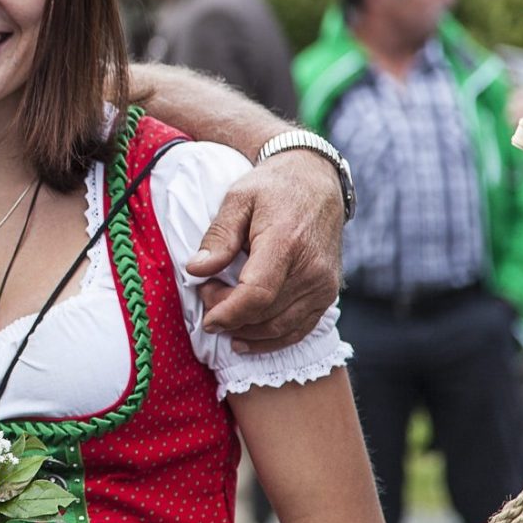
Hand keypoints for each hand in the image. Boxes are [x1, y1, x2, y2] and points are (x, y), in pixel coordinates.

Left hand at [188, 149, 342, 352]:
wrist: (315, 182)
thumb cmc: (273, 188)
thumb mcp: (238, 200)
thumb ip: (218, 237)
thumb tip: (195, 270)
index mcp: (286, 242)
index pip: (257, 294)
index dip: (229, 313)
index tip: (207, 319)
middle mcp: (311, 269)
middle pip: (265, 313)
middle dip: (230, 315)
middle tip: (206, 295)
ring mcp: (323, 285)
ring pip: (281, 327)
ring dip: (246, 330)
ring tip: (222, 313)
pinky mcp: (327, 294)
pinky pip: (299, 329)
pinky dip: (271, 340)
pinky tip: (245, 337)